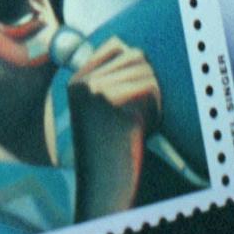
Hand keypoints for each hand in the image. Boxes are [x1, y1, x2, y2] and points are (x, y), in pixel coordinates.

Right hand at [68, 36, 160, 219]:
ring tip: (143, 121)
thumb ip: (111, 79)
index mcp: (77, 82)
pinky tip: (145, 128)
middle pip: (134, 54)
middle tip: (142, 112)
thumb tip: (137, 51)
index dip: (135, 64)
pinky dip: (156, 107)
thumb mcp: (102, 110)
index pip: (116, 45)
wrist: (107, 188)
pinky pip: (150, 87)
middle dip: (147, 80)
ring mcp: (96, 91)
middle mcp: (83, 82)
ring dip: (154, 95)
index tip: (135, 95)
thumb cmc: (112, 149)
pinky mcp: (113, 102)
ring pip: (145, 69)